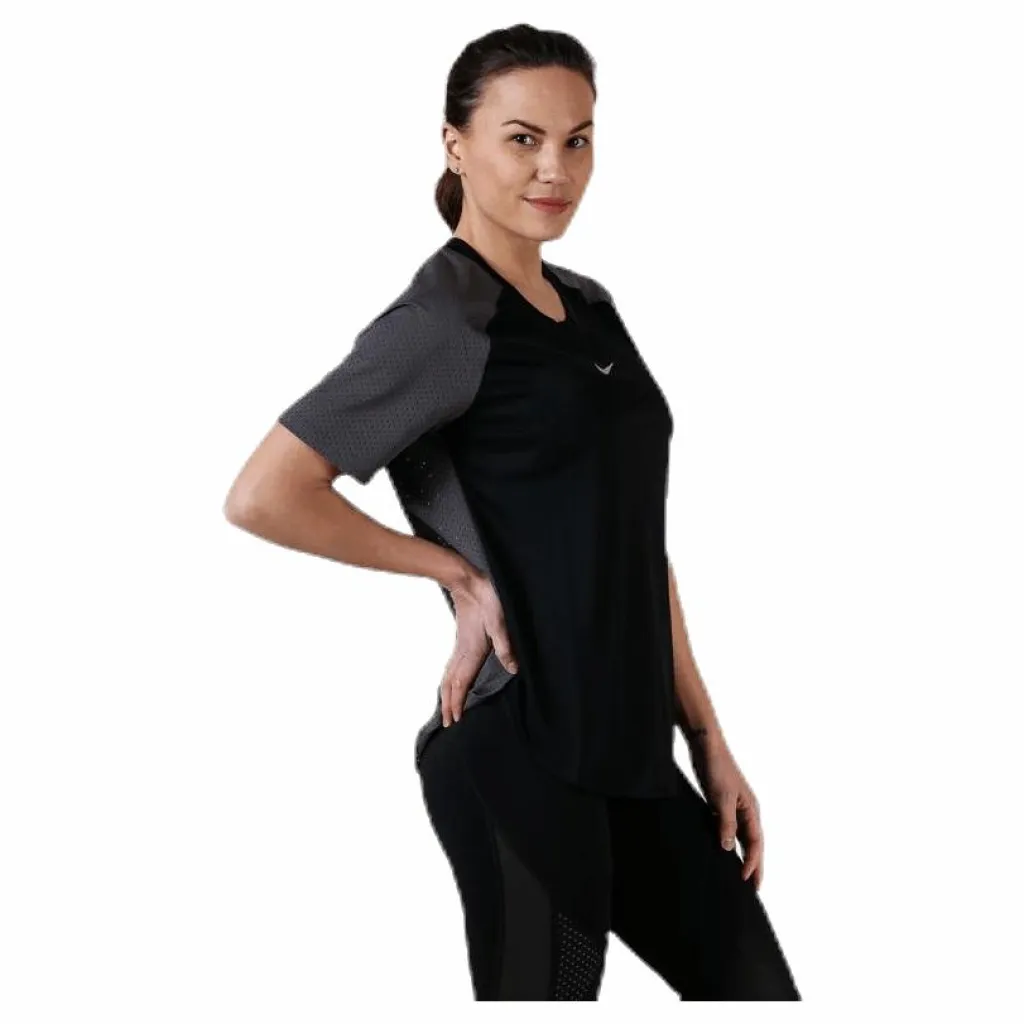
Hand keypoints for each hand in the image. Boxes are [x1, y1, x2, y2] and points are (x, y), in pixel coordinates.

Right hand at [440, 568, 517, 726]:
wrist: (468, 581)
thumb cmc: (486, 599)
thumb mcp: (499, 621)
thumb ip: (505, 646)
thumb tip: (513, 669)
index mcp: (472, 650)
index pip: (461, 682)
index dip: (457, 702)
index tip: (454, 720)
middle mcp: (463, 651)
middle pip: (451, 683)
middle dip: (448, 703)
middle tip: (447, 723)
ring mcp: (461, 646)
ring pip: (449, 675)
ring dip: (447, 693)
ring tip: (446, 708)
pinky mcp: (463, 640)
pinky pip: (452, 666)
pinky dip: (449, 680)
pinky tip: (452, 681)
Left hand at [688, 731, 764, 890]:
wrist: (705, 747)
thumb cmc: (716, 769)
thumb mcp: (721, 798)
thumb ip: (726, 823)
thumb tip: (729, 849)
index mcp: (751, 809)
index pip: (755, 843)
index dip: (753, 863)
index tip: (747, 882)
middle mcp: (746, 810)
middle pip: (752, 843)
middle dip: (754, 864)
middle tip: (753, 888)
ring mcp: (734, 807)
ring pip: (741, 837)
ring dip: (742, 855)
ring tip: (741, 875)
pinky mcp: (721, 803)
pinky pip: (729, 828)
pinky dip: (729, 842)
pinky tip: (722, 850)